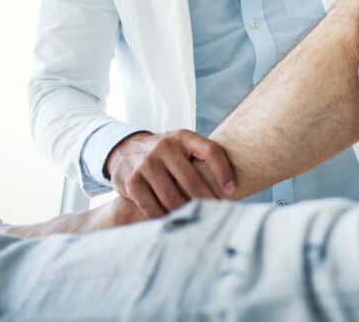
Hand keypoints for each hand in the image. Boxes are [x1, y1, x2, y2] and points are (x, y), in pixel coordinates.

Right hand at [105, 130, 235, 218]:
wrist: (126, 150)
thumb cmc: (166, 153)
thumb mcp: (182, 146)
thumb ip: (202, 158)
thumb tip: (232, 186)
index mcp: (183, 137)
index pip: (211, 151)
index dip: (224, 172)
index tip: (232, 191)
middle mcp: (164, 147)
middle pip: (192, 180)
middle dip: (207, 200)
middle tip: (216, 213)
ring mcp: (146, 164)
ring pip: (172, 197)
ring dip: (186, 212)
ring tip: (197, 220)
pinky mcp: (132, 181)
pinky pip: (152, 207)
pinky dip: (165, 217)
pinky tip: (174, 220)